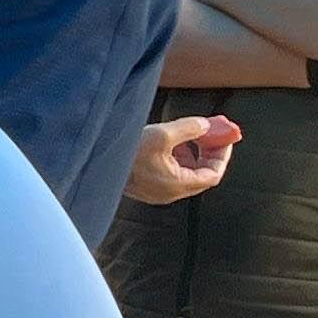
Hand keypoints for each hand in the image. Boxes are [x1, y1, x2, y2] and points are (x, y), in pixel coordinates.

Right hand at [127, 115, 243, 205]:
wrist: (94, 163)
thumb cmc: (127, 153)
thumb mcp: (162, 134)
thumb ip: (190, 128)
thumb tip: (206, 125)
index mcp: (177, 185)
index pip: (213, 174)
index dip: (222, 155)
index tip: (223, 137)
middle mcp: (169, 193)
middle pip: (201, 175)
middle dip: (208, 152)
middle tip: (211, 133)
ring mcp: (157, 191)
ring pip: (186, 174)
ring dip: (192, 154)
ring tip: (189, 134)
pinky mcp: (146, 186)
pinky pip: (171, 174)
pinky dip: (177, 158)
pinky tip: (169, 143)